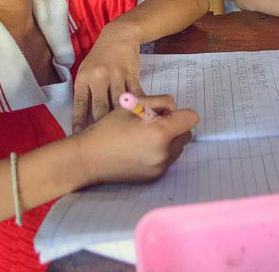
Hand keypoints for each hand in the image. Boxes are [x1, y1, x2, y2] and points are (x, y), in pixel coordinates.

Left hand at [72, 23, 143, 132]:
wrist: (118, 36)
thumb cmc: (100, 57)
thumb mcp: (86, 70)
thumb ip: (85, 91)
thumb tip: (84, 117)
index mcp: (84, 78)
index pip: (80, 104)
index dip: (79, 121)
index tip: (78, 135)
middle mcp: (99, 77)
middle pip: (100, 107)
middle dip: (101, 125)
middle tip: (103, 140)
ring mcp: (116, 76)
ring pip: (118, 103)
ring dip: (121, 119)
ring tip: (123, 133)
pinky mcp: (131, 75)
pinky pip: (135, 94)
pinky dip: (138, 107)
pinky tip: (140, 118)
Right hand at [75, 94, 198, 184]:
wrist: (87, 159)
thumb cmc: (107, 129)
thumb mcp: (132, 106)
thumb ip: (159, 102)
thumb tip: (173, 110)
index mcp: (160, 132)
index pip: (191, 118)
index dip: (181, 113)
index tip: (166, 113)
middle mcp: (164, 152)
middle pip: (186, 134)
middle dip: (175, 126)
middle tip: (153, 123)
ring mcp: (160, 167)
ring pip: (178, 147)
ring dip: (169, 140)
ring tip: (145, 137)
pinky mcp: (154, 177)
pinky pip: (167, 160)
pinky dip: (160, 152)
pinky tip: (140, 149)